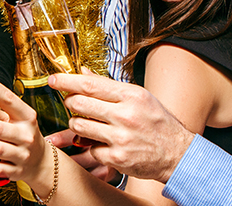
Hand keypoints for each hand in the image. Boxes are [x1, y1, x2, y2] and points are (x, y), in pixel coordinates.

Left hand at [49, 73, 193, 183]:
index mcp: (131, 95)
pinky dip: (92, 147)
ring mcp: (121, 138)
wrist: (178, 154)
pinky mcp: (117, 158)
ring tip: (88, 124)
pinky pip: (90, 149)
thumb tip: (82, 72)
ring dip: (77, 125)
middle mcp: (125, 115)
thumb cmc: (157, 123)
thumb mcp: (139, 97)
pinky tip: (103, 144)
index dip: (66, 81)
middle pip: (79, 104)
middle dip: (70, 103)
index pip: (90, 84)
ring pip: (79, 126)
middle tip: (71, 103)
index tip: (52, 80)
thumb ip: (109, 86)